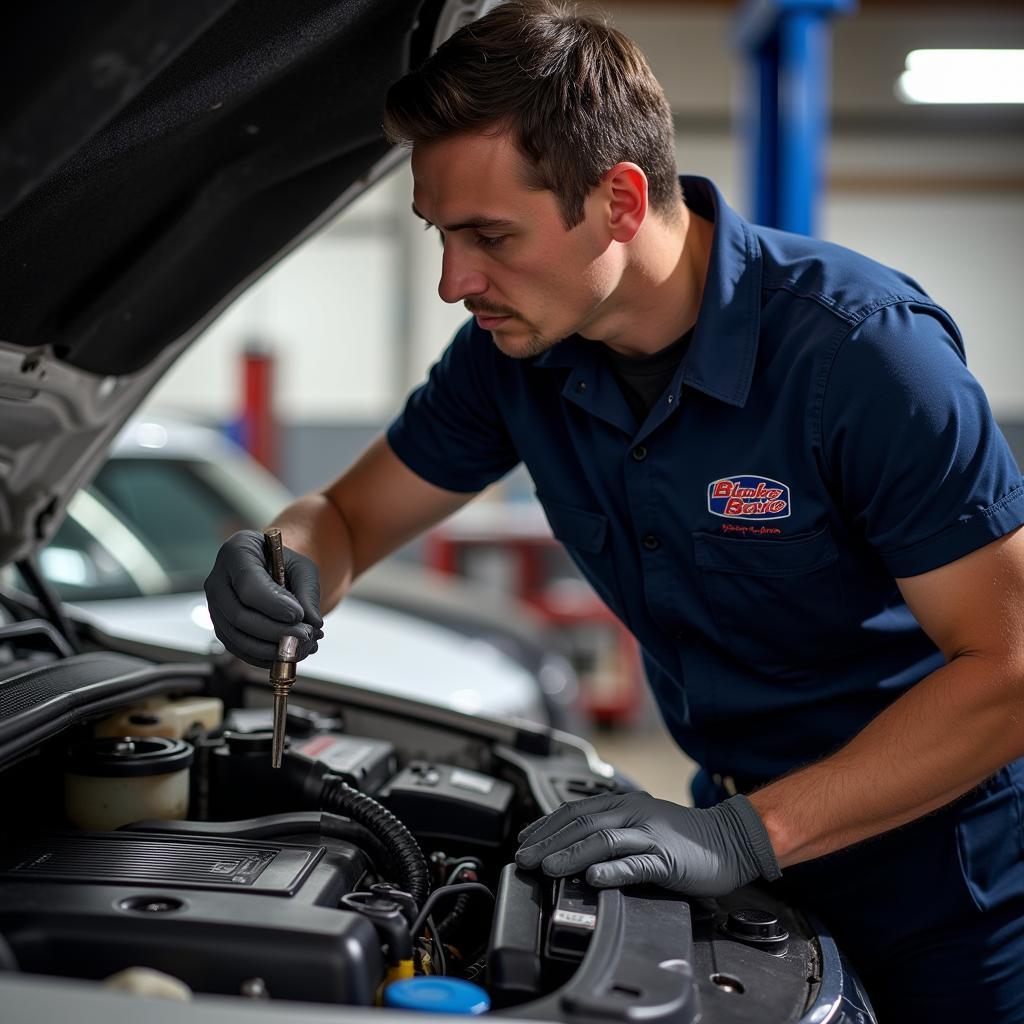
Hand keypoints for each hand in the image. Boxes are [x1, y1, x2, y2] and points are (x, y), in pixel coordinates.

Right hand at [204, 530, 323, 667]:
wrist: (268, 568)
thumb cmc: (285, 563)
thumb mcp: (302, 568)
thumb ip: (308, 593)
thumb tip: (312, 624)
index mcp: (237, 552)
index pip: (248, 585)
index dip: (274, 605)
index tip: (299, 615)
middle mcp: (217, 579)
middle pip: (239, 615)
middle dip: (276, 632)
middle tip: (306, 636)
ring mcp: (214, 606)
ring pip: (237, 637)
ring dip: (272, 649)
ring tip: (302, 648)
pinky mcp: (221, 627)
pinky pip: (238, 648)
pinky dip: (264, 657)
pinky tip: (288, 654)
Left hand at [515, 791, 780, 896]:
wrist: (730, 839)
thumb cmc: (683, 838)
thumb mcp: (640, 826)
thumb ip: (610, 832)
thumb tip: (572, 848)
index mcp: (623, 805)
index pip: (575, 811)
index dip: (546, 825)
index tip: (524, 840)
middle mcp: (632, 814)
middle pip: (582, 824)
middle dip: (548, 841)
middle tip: (524, 858)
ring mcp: (650, 835)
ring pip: (603, 840)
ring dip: (571, 854)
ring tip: (548, 867)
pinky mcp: (667, 858)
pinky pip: (637, 864)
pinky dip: (613, 870)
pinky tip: (594, 878)